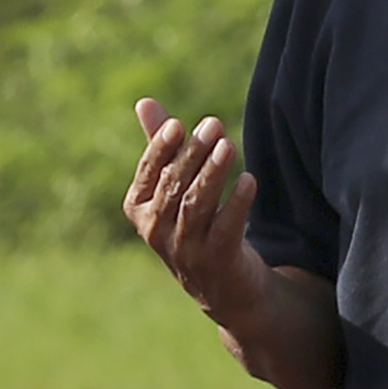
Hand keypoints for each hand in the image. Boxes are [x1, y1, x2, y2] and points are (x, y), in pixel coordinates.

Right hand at [123, 98, 267, 318]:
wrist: (222, 286)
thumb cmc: (195, 226)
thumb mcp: (174, 187)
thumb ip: (161, 146)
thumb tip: (145, 102)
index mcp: (139, 209)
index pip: (148, 173)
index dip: (161, 149)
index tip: (178, 125)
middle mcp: (156, 231)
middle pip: (173, 186)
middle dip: (193, 154)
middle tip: (214, 125)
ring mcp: (184, 249)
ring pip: (196, 205)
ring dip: (213, 174)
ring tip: (229, 145)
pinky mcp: (216, 261)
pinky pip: (225, 228)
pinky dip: (236, 203)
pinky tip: (248, 179)